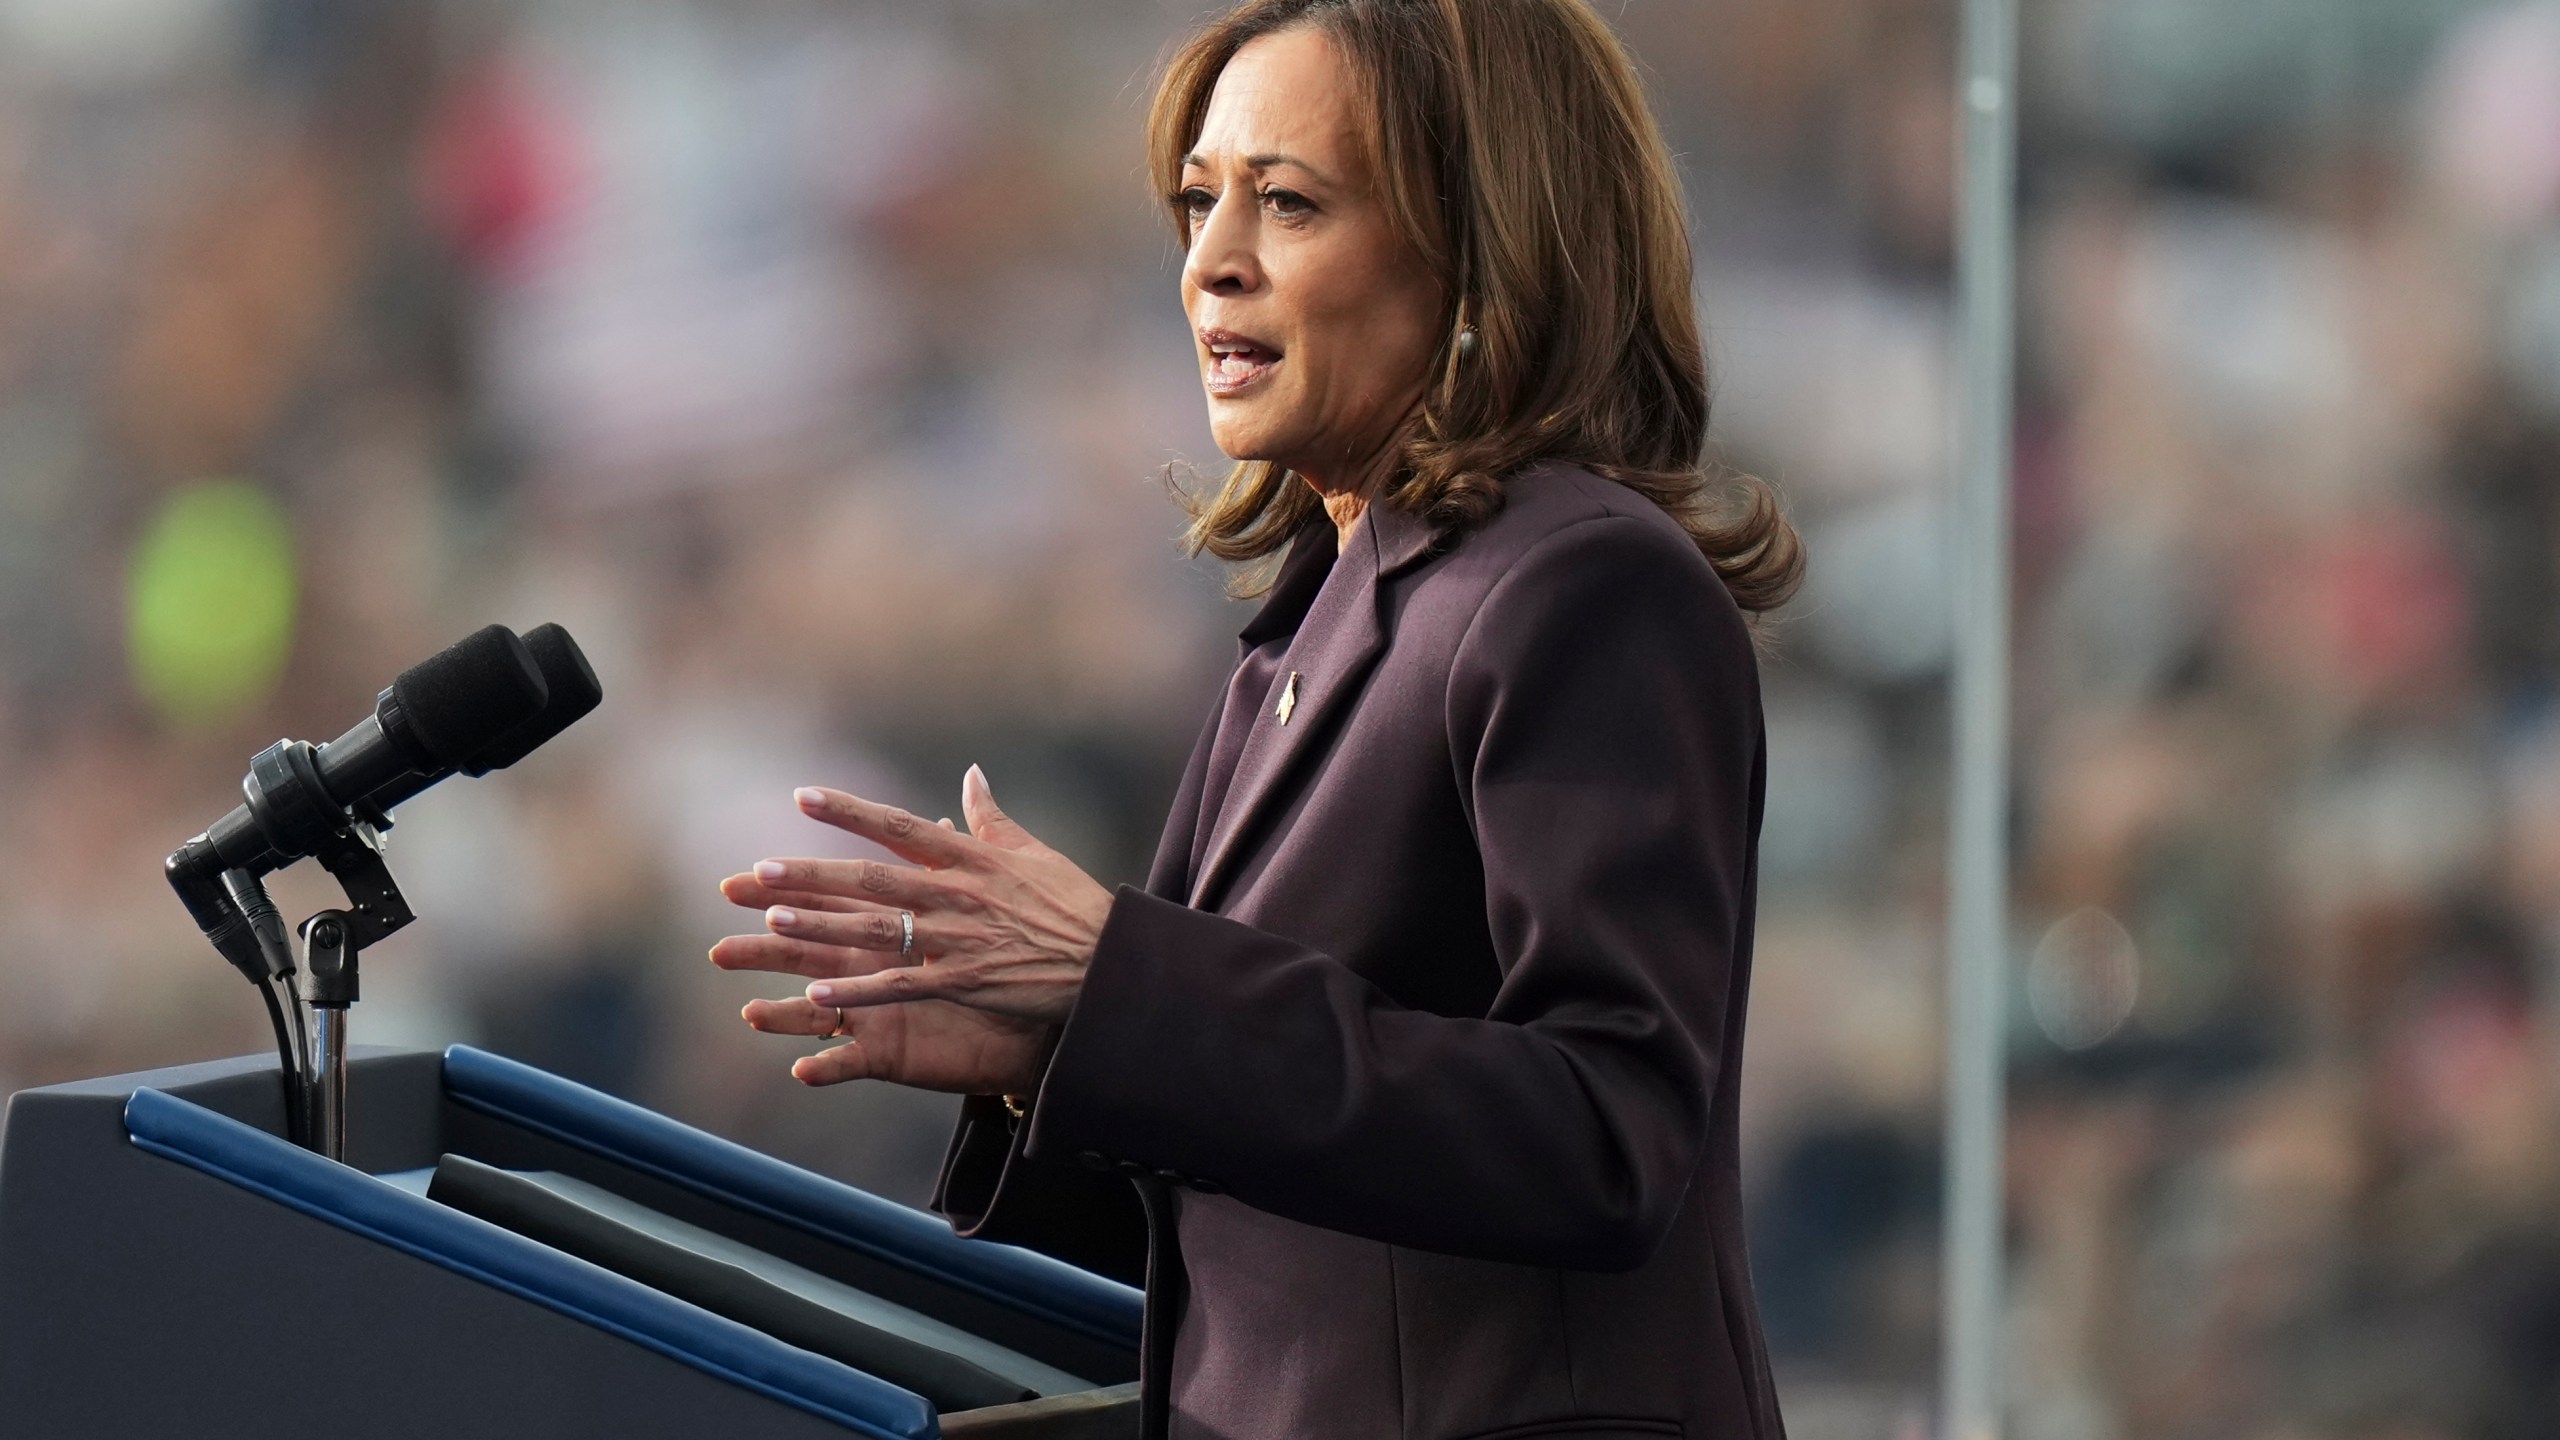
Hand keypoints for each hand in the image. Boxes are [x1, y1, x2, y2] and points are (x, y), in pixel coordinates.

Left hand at [711, 765, 1114, 1087]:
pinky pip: (901, 986)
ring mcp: (959, 939)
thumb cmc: (1074, 905)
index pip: (899, 827)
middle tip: (760, 870)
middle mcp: (958, 893)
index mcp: (972, 858)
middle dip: (814, 874)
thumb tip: (971, 774)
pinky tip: (818, 993)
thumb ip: (991, 817)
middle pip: (873, 878)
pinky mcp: (964, 982)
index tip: (802, 798)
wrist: (1110, 964)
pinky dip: (860, 989)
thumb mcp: (1034, 852)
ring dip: (823, 926)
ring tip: (773, 921)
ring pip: (878, 929)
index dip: (849, 812)